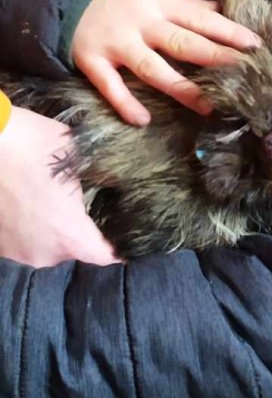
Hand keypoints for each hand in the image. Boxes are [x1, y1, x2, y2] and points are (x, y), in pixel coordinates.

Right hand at [0, 106, 119, 265]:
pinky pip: (27, 240)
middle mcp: (44, 253)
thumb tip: (122, 183)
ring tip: (56, 200)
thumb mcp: (78, 153)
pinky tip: (33, 201)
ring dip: (55, 228)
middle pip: (77, 249)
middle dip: (84, 229)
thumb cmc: (29, 142)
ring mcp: (17, 252)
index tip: (128, 234)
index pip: (106, 255)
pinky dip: (32, 226)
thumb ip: (105, 175)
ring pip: (49, 245)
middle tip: (89, 204)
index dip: (121, 245)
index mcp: (69, 235)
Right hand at [72, 0, 260, 124]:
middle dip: (214, 57)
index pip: (200, 18)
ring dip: (181, 88)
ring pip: (152, 68)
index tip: (255, 45)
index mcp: (160, 4)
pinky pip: (110, 85)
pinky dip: (125, 103)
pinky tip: (143, 119)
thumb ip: (186, 6)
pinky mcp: (92, 60)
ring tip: (208, 106)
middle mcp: (141, 24)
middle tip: (243, 72)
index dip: (228, 31)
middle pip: (182, 42)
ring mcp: (117, 44)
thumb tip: (223, 10)